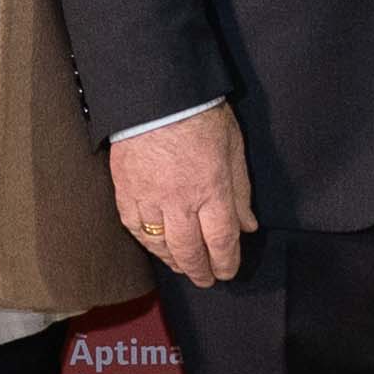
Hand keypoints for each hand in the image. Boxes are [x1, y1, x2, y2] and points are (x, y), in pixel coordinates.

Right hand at [115, 103, 256, 288]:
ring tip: (183, 266)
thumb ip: (241, 191)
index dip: (226, 262)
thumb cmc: (200, 114)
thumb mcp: (233, 147)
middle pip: (190, 251)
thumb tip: (247, 225)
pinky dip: (147, 242)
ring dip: (174, 261)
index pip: (221, 241)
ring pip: (160, 245)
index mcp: (212, 189)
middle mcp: (180, 201)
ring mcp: (149, 198)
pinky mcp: (125, 191)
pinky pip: (135, 228)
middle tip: (206, 279)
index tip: (228, 271)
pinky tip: (156, 246)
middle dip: (200, 271)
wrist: (155, 94)